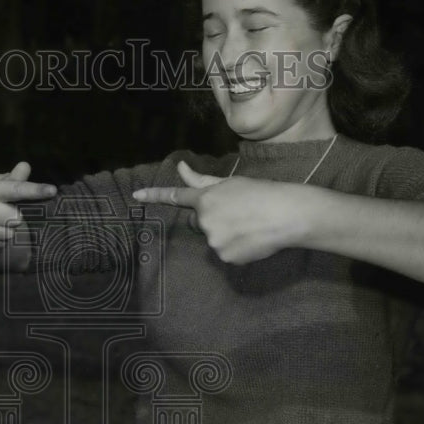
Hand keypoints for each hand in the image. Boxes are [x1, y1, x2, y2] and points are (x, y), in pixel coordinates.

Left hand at [133, 160, 314, 263]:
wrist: (287, 215)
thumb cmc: (263, 193)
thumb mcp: (232, 183)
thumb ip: (202, 179)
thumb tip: (180, 167)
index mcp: (206, 198)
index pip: (175, 196)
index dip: (154, 195)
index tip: (136, 195)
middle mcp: (205, 219)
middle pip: (199, 223)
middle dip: (213, 219)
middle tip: (239, 213)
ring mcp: (214, 240)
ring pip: (214, 239)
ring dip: (227, 234)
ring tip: (250, 225)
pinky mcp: (225, 256)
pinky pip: (226, 254)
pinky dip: (237, 248)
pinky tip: (253, 238)